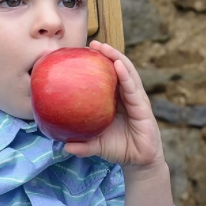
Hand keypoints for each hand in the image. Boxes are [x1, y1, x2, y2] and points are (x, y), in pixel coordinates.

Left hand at [63, 41, 164, 170]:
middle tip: (92, 43)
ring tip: (105, 48)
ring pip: (127, 73)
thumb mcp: (96, 145)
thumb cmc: (119, 148)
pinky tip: (118, 66)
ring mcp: (136, 99)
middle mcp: (127, 95)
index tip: (83, 51)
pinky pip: (133, 88)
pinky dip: (126, 75)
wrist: (139, 162)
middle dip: (108, 54)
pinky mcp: (143, 107)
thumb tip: (62, 145)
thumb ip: (82, 144)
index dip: (99, 62)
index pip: (108, 76)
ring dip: (117, 57)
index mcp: (116, 100)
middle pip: (118, 69)